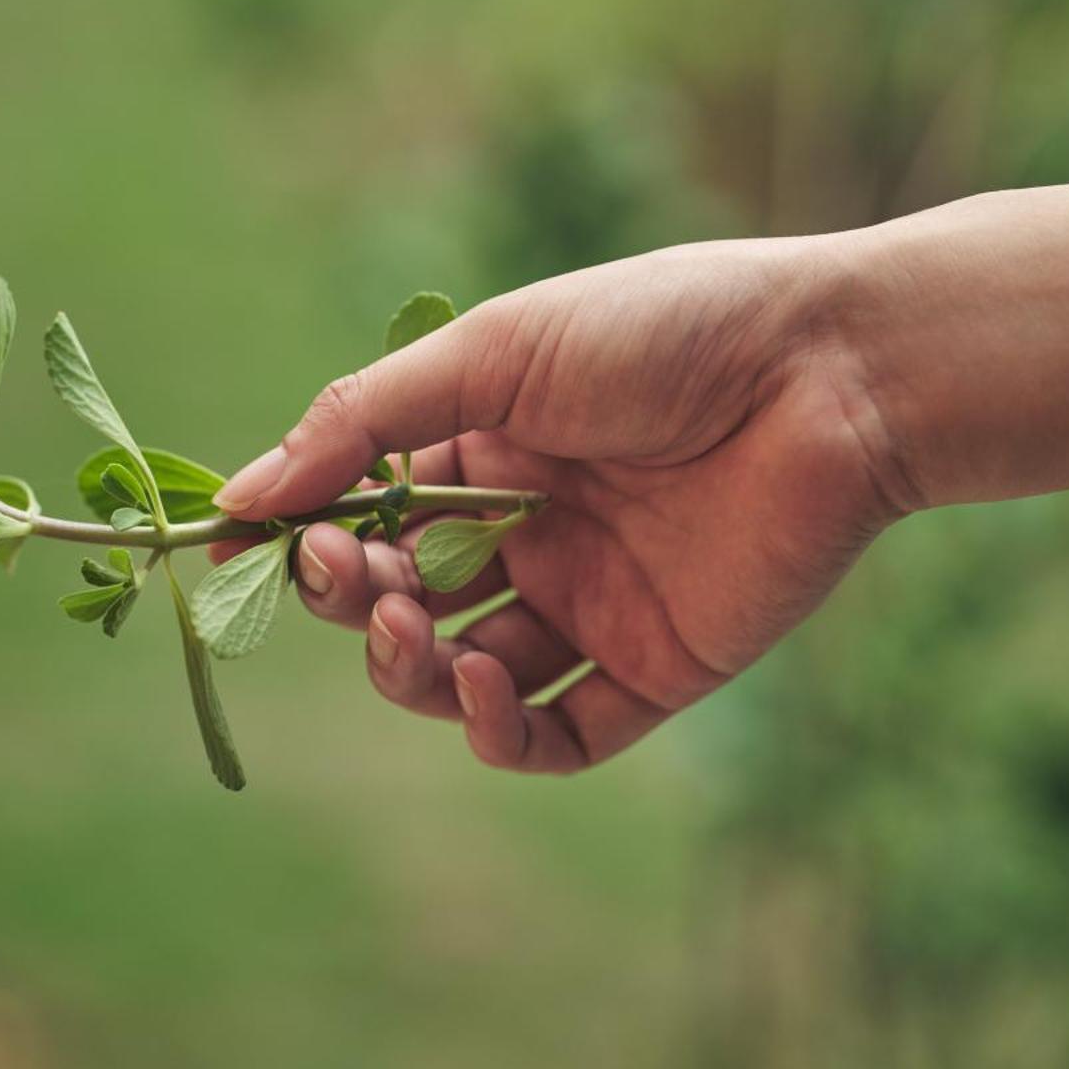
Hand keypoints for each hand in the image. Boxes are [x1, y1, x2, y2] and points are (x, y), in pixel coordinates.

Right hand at [210, 239, 911, 772]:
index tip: (243, 550)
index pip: (365, 516)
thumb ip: (362, 424)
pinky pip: (558, 736)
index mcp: (485, 451)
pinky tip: (478, 688)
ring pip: (460, 679)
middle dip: (355, 602)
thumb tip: (238, 500)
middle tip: (351, 577)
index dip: (306, 538)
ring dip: (411, 670)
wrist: (830, 372)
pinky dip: (498, 733)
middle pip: (401, 604)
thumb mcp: (493, 352)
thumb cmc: (662, 332)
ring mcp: (590, 605)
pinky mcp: (657, 667)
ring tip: (418, 628)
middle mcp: (528, 533)